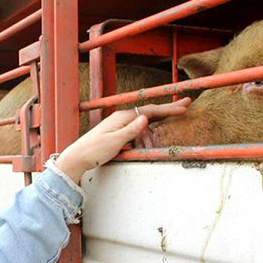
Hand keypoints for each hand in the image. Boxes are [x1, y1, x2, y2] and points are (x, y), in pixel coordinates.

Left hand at [55, 98, 190, 182]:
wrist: (77, 157)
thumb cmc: (94, 150)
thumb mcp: (115, 141)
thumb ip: (131, 130)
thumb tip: (146, 117)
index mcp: (122, 117)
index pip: (150, 111)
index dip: (168, 109)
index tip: (183, 107)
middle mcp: (121, 118)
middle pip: (149, 112)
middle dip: (168, 110)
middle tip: (185, 105)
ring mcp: (120, 125)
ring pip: (143, 127)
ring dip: (150, 136)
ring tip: (150, 149)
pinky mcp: (118, 133)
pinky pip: (136, 132)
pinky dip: (144, 138)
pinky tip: (146, 144)